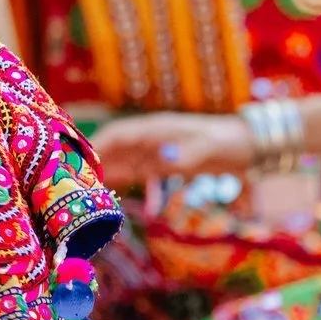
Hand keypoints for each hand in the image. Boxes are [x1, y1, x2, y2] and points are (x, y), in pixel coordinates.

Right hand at [88, 111, 251, 188]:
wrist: (245, 145)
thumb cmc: (225, 140)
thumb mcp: (207, 147)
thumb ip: (186, 154)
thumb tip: (166, 159)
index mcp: (156, 128)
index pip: (119, 134)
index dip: (98, 145)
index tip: (81, 160)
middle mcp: (151, 138)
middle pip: (116, 148)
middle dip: (95, 161)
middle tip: (74, 180)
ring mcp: (156, 151)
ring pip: (123, 161)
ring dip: (106, 173)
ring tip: (85, 190)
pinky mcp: (165, 164)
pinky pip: (138, 172)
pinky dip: (123, 180)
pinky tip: (111, 191)